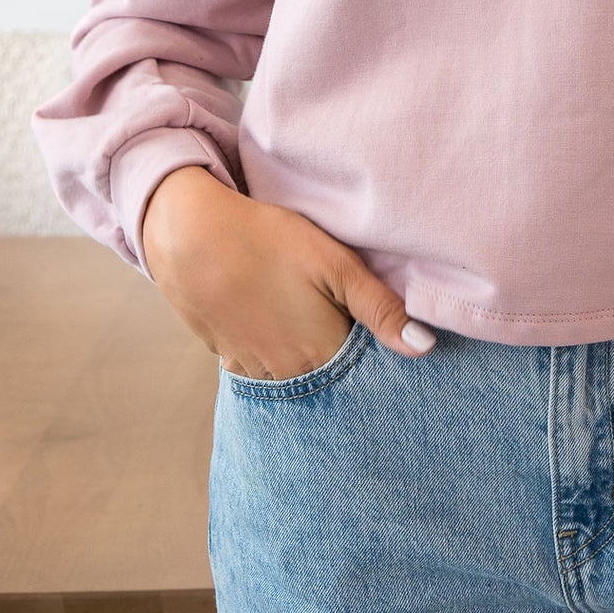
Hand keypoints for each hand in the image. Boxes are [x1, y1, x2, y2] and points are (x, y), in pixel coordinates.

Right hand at [141, 166, 436, 379]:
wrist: (188, 234)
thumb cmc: (267, 239)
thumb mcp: (333, 263)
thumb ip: (380, 307)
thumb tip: (425, 348)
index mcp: (321, 352)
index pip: (364, 373)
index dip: (375, 357)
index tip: (380, 339)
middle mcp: (288, 373)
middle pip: (330, 379)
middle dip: (344, 362)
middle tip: (342, 325)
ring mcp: (254, 369)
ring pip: (295, 377)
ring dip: (308, 361)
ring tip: (308, 323)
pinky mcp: (227, 359)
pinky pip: (263, 369)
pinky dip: (275, 356)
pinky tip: (276, 326)